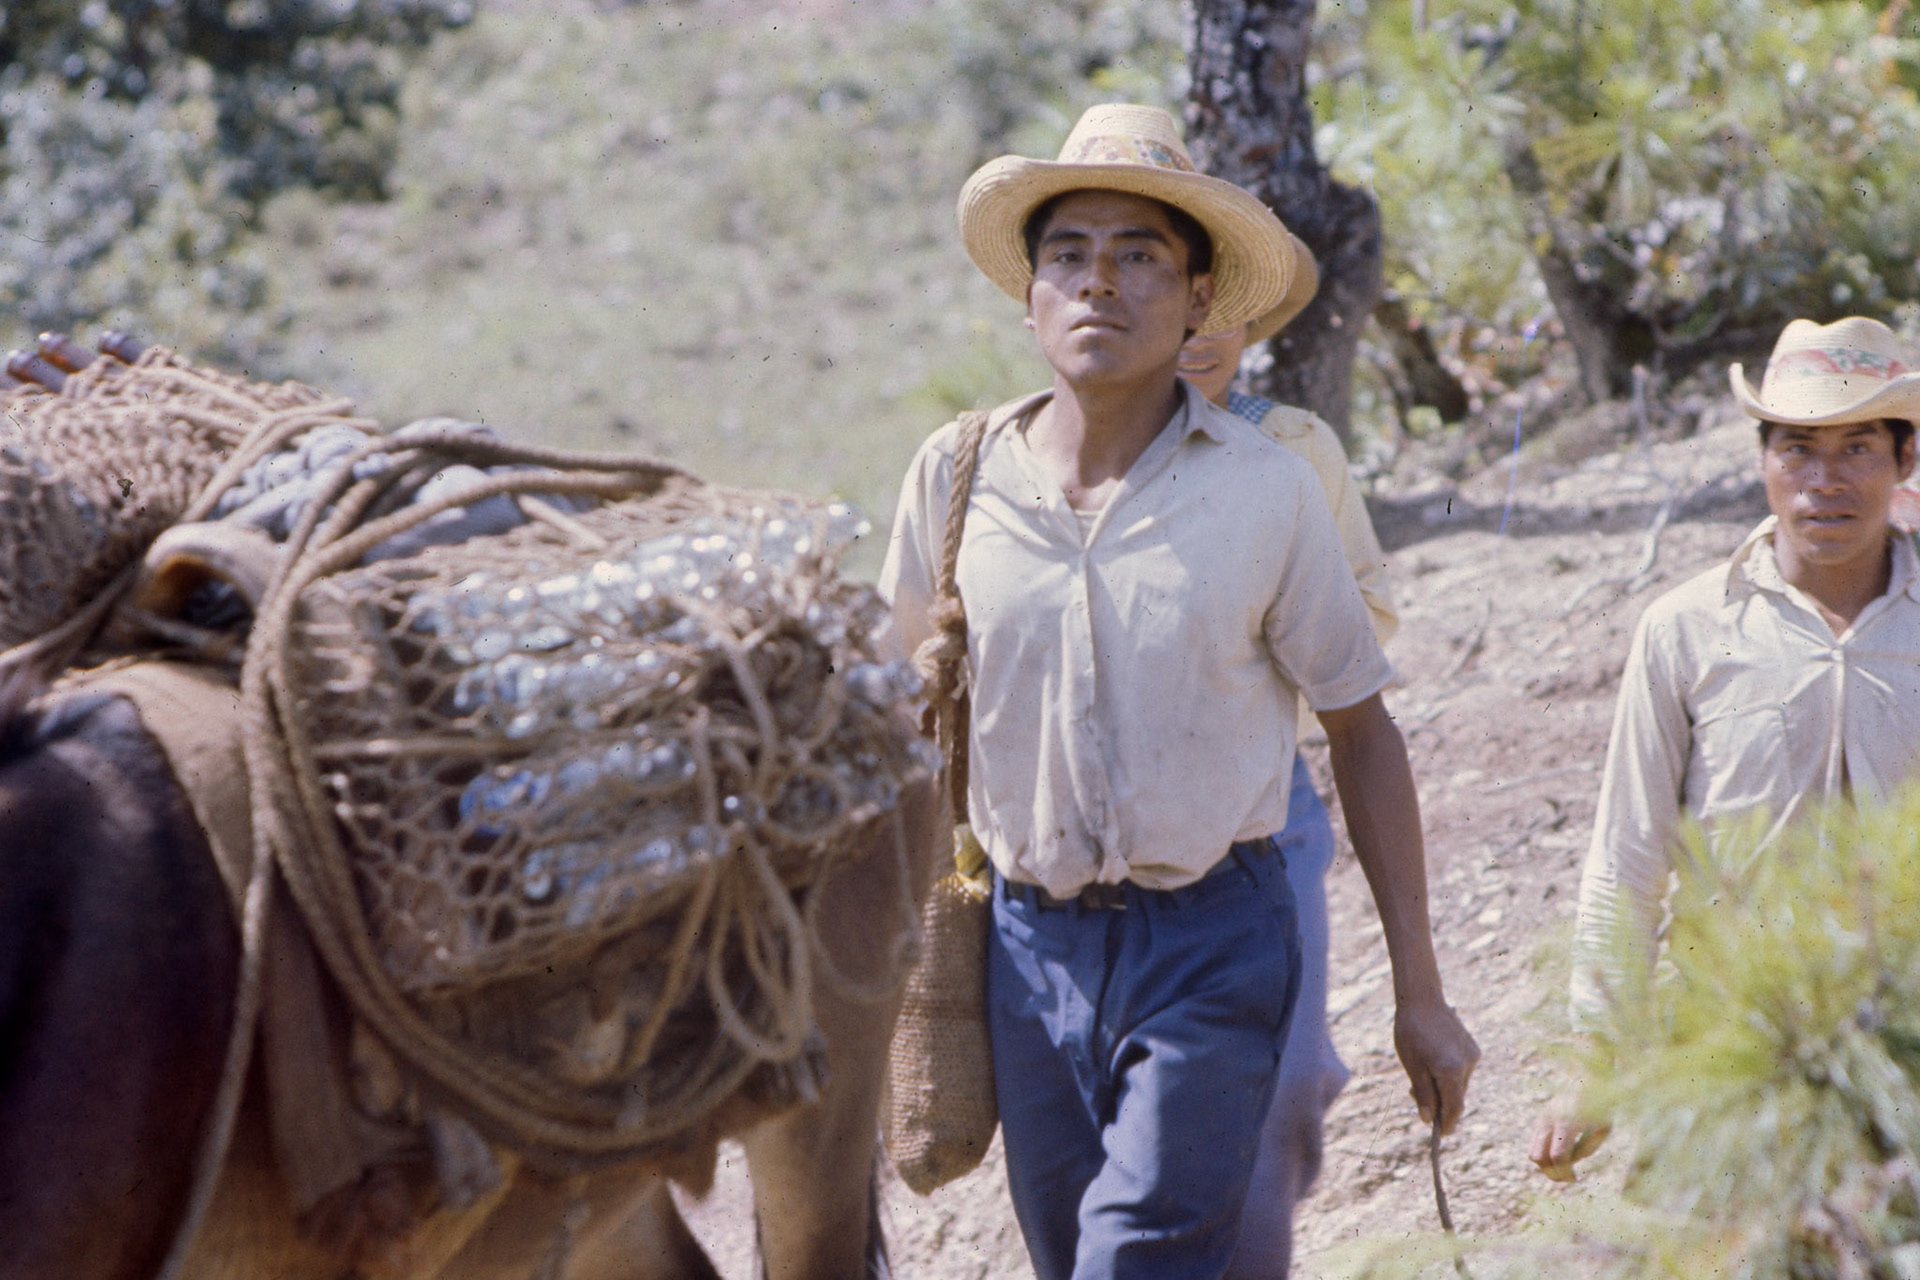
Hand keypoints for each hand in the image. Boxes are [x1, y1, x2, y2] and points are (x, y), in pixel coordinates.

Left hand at [1393, 998, 1478, 1134]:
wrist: (1422, 1000)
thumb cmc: (1411, 1032)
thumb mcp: (1412, 1067)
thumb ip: (1423, 1094)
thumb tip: (1427, 1119)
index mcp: (1451, 1071)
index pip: (1454, 1107)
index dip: (1447, 1123)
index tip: (1439, 1134)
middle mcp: (1467, 1064)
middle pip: (1458, 1096)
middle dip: (1441, 1104)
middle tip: (1419, 1102)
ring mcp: (1472, 1055)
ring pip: (1460, 1083)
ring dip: (1444, 1088)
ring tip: (1421, 1077)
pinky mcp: (1472, 1048)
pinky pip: (1462, 1070)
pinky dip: (1450, 1074)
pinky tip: (1433, 1064)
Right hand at [1529, 1097, 1609, 1181]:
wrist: (1586, 1080)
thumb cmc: (1600, 1107)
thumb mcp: (1601, 1130)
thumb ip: (1585, 1149)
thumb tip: (1568, 1163)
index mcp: (1568, 1122)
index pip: (1559, 1156)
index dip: (1565, 1173)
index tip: (1575, 1179)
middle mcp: (1550, 1120)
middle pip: (1540, 1157)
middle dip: (1552, 1173)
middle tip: (1568, 1178)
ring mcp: (1542, 1119)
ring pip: (1533, 1153)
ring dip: (1546, 1167)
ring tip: (1564, 1169)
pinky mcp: (1540, 1120)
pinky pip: (1535, 1146)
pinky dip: (1544, 1156)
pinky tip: (1560, 1157)